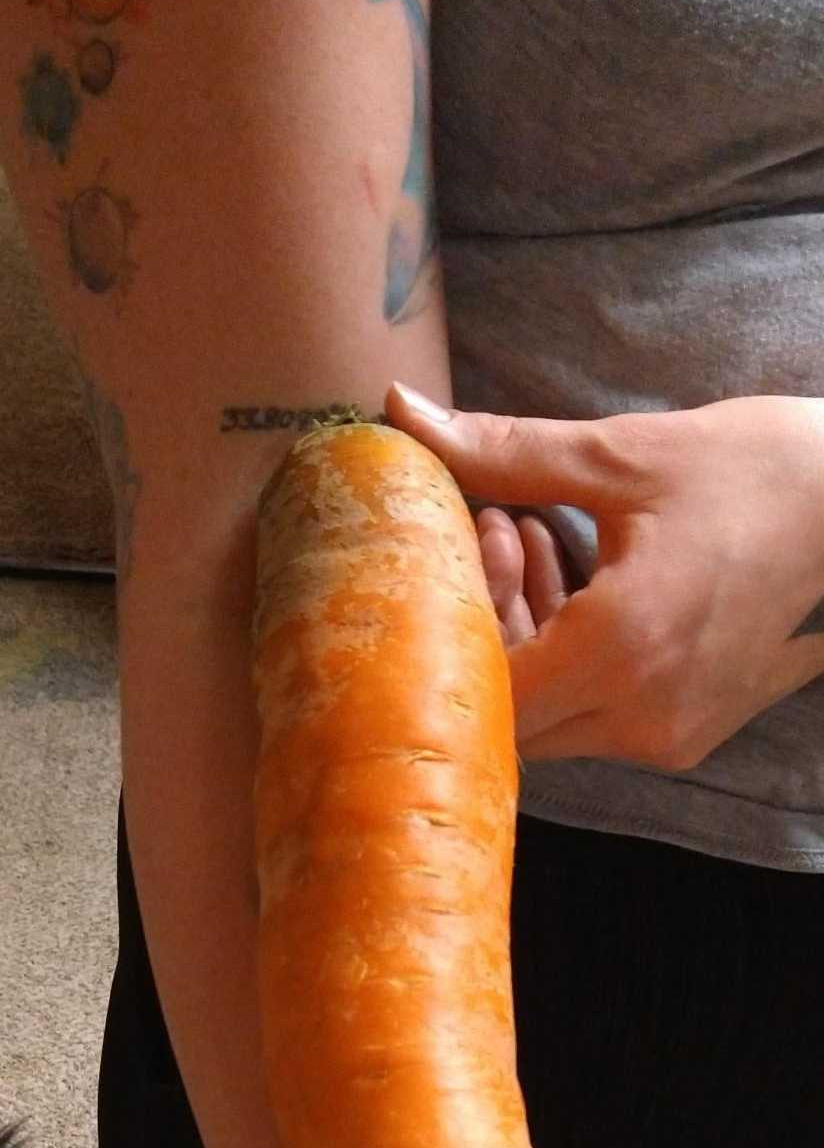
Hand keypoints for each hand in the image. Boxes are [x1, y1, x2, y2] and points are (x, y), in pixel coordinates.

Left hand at [387, 384, 823, 768]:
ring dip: (525, 637)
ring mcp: (670, 736)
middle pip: (510, 714)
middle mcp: (644, 714)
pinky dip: (568, 657)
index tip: (466, 542)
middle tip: (497, 529)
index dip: (453, 627)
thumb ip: (500, 451)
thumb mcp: (617, 456)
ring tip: (533, 533)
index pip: (486, 688)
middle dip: (484, 627)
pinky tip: (576, 574)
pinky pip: (594, 717)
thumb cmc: (747, 470)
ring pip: (549, 719)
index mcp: (622, 648)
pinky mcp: (687, 734)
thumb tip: (400, 411)